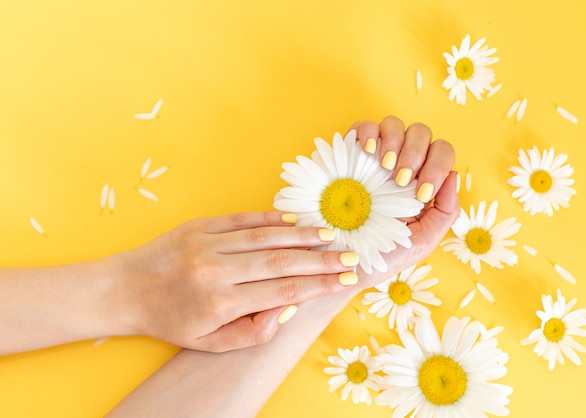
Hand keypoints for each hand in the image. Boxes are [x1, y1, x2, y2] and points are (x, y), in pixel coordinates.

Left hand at [106, 211, 358, 351]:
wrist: (125, 289)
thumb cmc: (170, 320)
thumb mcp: (210, 342)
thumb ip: (253, 330)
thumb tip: (288, 306)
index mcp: (220, 302)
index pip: (283, 290)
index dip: (318, 285)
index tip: (344, 280)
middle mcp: (216, 269)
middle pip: (281, 261)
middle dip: (321, 259)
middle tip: (350, 256)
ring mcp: (207, 243)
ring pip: (266, 236)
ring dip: (302, 235)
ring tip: (330, 236)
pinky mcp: (200, 225)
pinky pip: (243, 219)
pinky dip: (271, 219)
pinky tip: (294, 221)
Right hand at [350, 116, 458, 288]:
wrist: (339, 262)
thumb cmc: (381, 255)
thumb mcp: (422, 241)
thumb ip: (446, 212)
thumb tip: (453, 175)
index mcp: (421, 181)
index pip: (441, 154)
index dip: (437, 166)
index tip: (421, 194)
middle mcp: (400, 164)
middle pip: (421, 133)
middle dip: (415, 154)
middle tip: (400, 181)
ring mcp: (374, 158)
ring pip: (394, 124)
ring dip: (395, 142)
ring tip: (385, 168)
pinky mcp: (349, 154)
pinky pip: (362, 126)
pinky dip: (368, 133)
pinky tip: (368, 152)